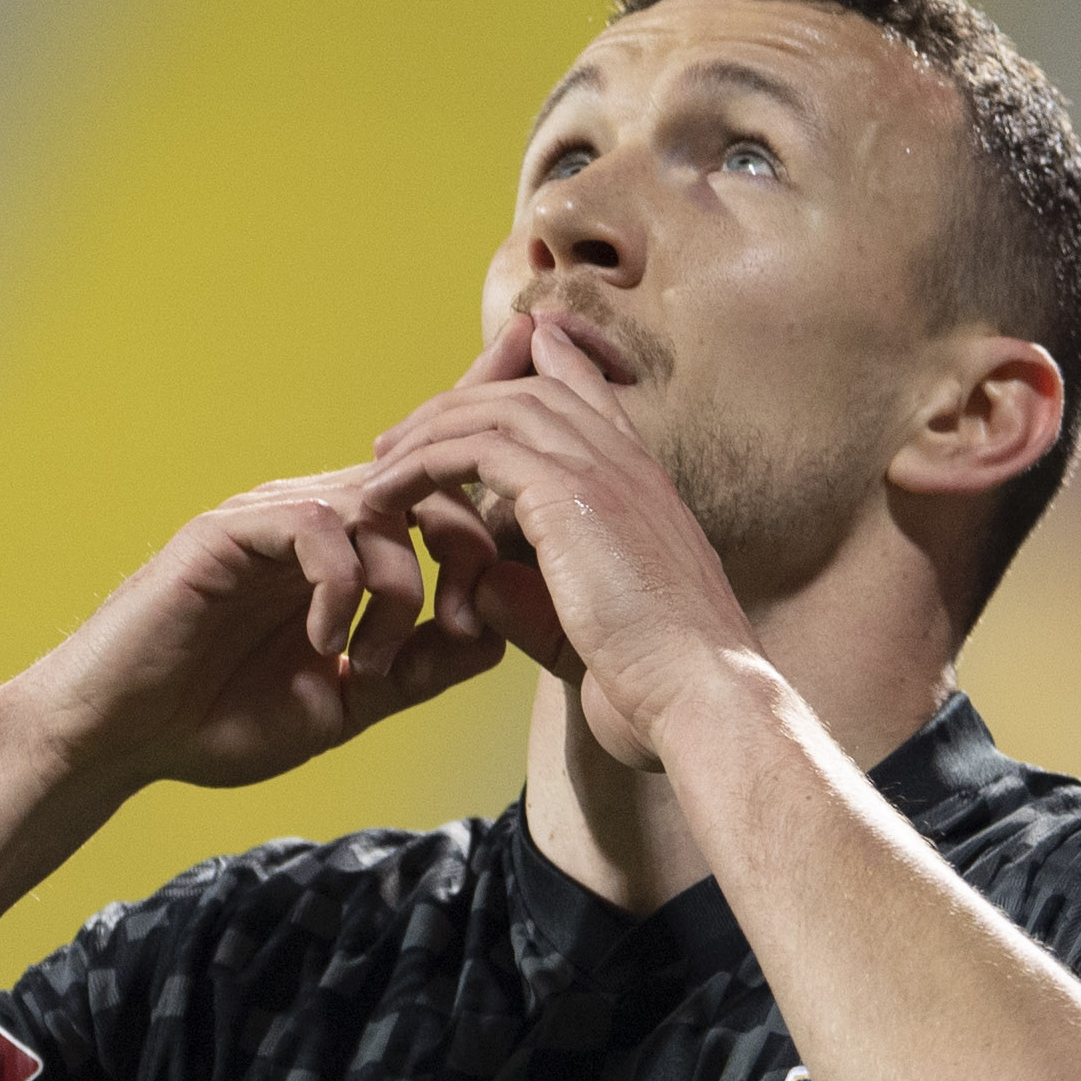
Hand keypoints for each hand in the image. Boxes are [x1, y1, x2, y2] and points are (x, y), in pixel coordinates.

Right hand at [16, 392, 512, 792]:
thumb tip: (496, 639)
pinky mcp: (226, 533)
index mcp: (350, 548)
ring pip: (381, 505)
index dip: (493, 531)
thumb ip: (416, 668)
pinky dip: (341, 589)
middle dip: (467, 556)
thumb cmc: (219, 719)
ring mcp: (269, 520)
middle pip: (432, 484)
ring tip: (371, 660)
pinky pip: (317, 528)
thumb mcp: (346, 701)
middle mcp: (315, 518)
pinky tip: (321, 645)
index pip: (442, 498)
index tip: (503, 613)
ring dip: (401, 589)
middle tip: (458, 629)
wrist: (118, 737)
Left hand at [361, 316, 757, 769]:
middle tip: (398, 442)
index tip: (465, 413)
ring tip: (378, 464)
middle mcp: (627, 462)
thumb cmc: (656, 683)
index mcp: (645, 485)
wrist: (702, 695)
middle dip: (458, 405)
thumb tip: (479, 583)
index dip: (527, 385)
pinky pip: (473, 448)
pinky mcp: (567, 492)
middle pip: (530, 388)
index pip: (586, 396)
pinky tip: (385, 494)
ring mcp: (602, 469)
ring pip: (497, 409)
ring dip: (428, 430)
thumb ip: (532, 595)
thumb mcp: (584, 627)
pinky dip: (421, 464)